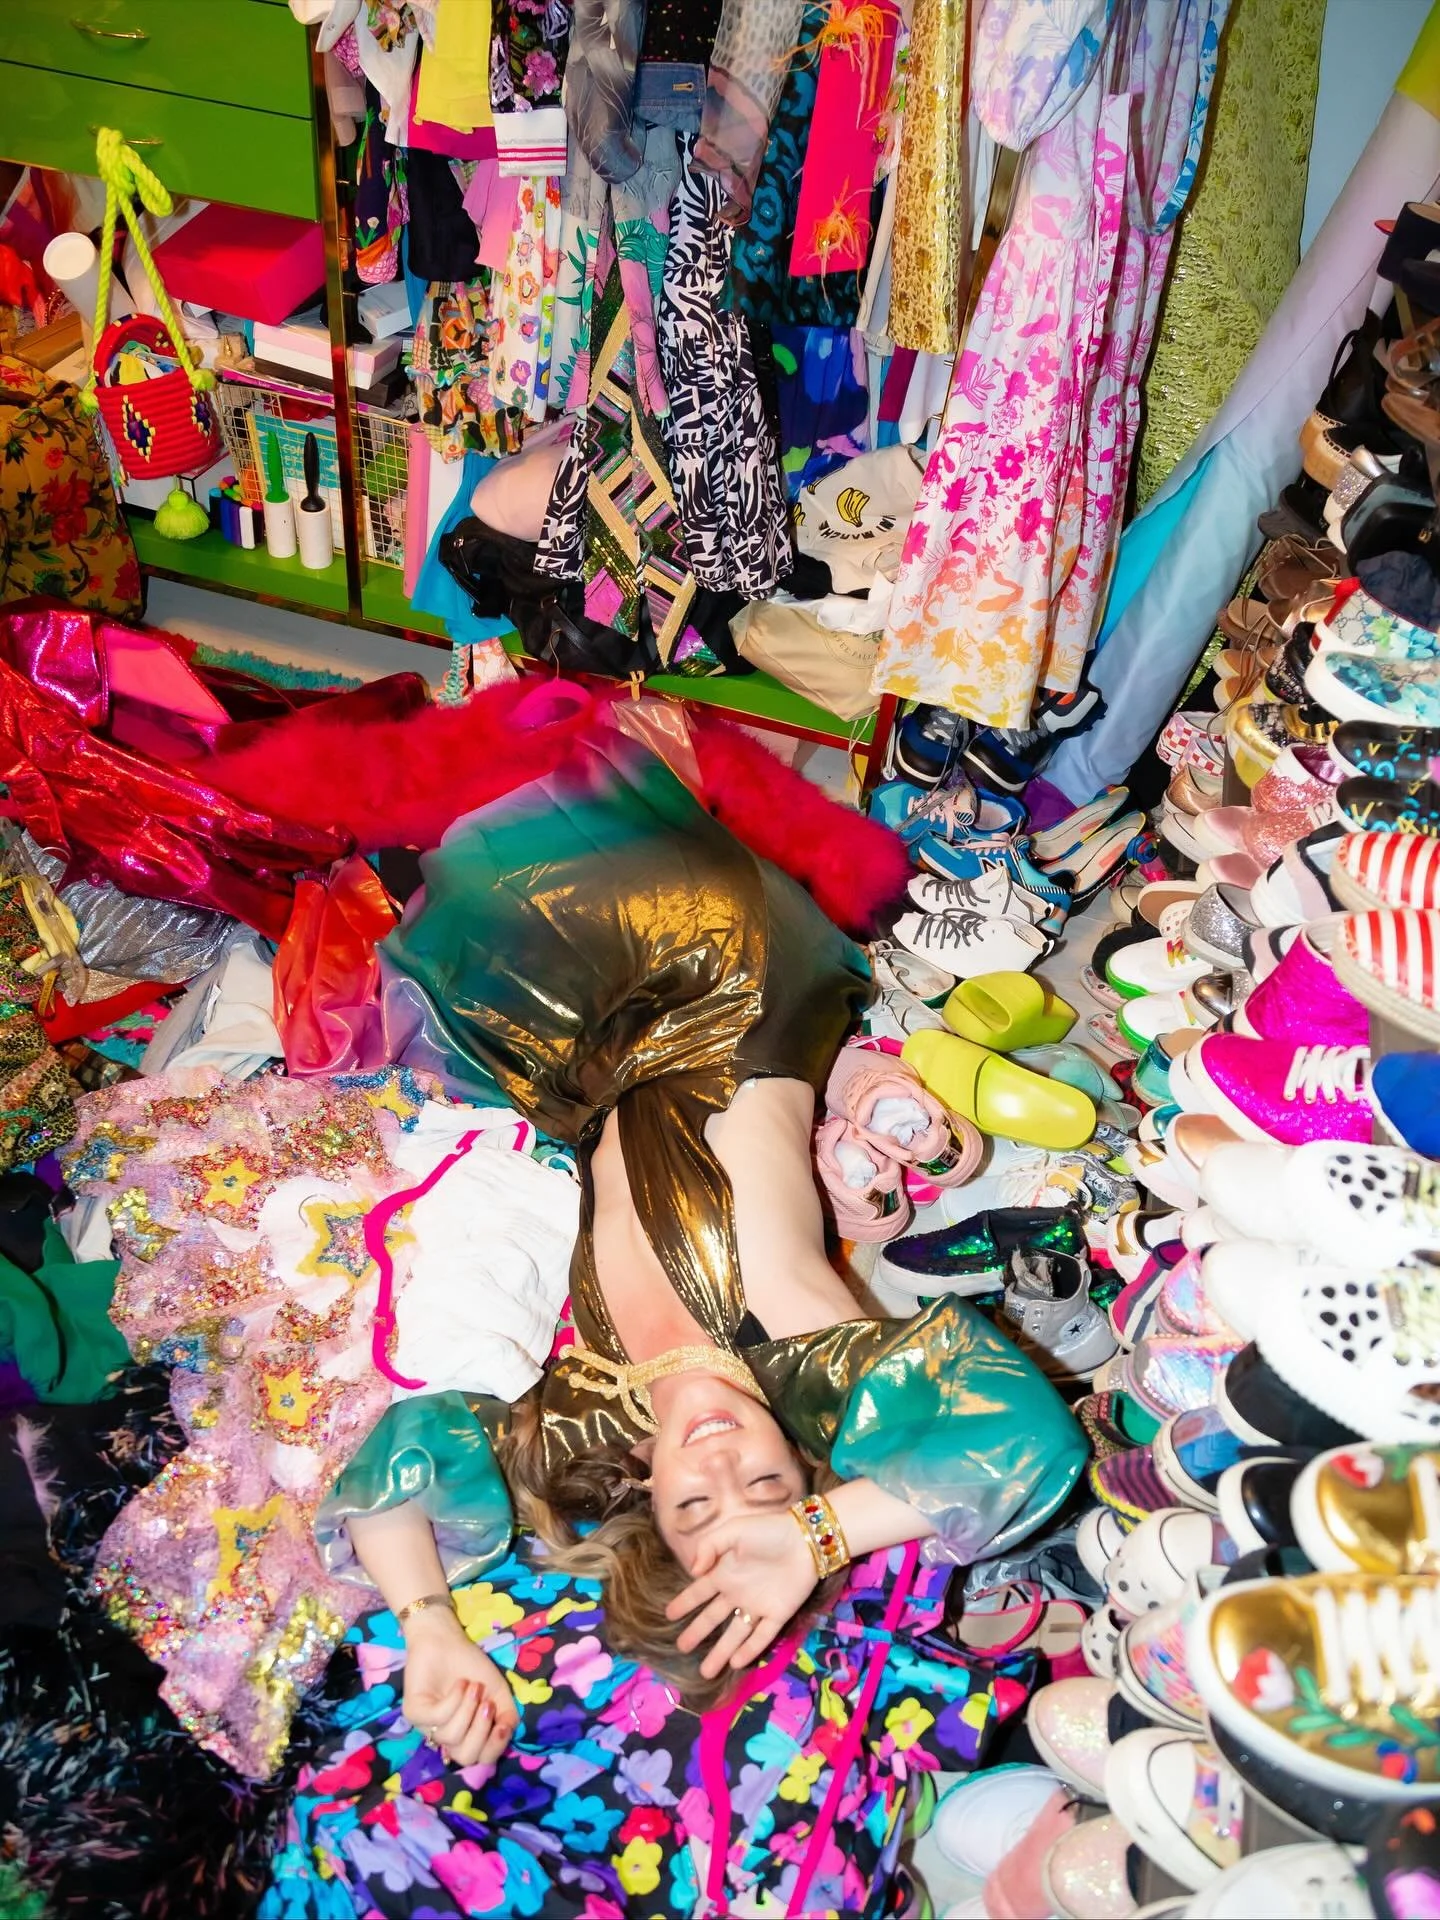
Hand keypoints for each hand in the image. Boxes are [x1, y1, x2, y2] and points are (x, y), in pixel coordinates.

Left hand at [401, 1607, 516, 1767]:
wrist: (446, 1639)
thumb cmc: (471, 1667)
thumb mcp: (498, 1692)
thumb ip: (507, 1715)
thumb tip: (506, 1733)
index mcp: (467, 1735)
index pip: (481, 1760)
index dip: (494, 1748)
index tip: (502, 1726)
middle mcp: (446, 1736)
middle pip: (465, 1757)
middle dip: (480, 1732)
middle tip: (486, 1705)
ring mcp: (427, 1727)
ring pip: (451, 1737)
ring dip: (468, 1708)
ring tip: (472, 1686)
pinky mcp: (413, 1713)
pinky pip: (437, 1719)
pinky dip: (454, 1700)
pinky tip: (459, 1684)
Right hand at [664, 1509, 817, 1678]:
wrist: (806, 1539)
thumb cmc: (768, 1531)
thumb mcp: (734, 1530)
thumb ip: (710, 1546)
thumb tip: (693, 1572)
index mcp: (725, 1573)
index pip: (699, 1592)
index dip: (684, 1603)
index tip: (669, 1615)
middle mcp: (738, 1593)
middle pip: (713, 1618)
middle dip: (697, 1633)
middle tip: (682, 1648)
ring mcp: (757, 1606)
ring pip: (735, 1634)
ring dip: (721, 1652)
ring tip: (705, 1673)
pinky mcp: (778, 1615)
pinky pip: (761, 1637)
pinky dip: (749, 1650)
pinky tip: (735, 1663)